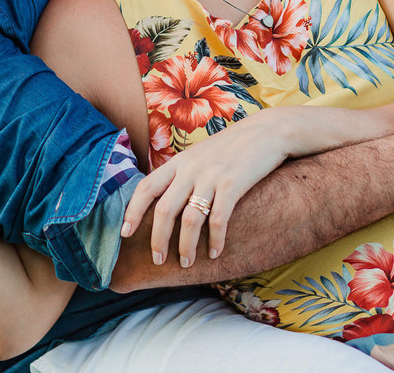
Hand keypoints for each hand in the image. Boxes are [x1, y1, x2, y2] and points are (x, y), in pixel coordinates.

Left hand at [120, 109, 291, 268]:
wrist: (267, 131)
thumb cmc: (233, 146)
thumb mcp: (200, 153)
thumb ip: (183, 172)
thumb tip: (164, 199)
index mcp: (179, 161)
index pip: (146, 187)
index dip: (132, 211)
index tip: (125, 233)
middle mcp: (191, 168)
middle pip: (164, 209)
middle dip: (158, 239)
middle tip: (158, 260)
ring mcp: (212, 176)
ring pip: (190, 219)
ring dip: (186, 246)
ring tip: (186, 262)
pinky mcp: (234, 184)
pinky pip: (219, 219)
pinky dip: (215, 240)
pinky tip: (216, 253)